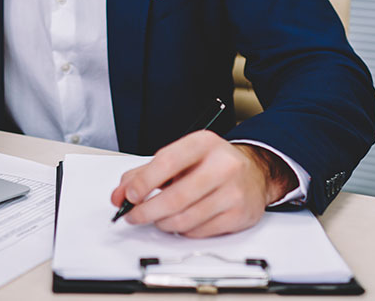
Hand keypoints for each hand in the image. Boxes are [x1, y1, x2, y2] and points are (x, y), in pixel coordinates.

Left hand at [109, 131, 295, 237]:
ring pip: (185, 218)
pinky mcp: (239, 215)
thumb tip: (119, 194)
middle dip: (147, 211)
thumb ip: (146, 173)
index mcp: (203, 143)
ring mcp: (233, 191)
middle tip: (133, 215)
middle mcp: (222, 165)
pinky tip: (180, 221)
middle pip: (176, 197)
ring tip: (156, 218)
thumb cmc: (212, 163)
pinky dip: (182, 230)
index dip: (144, 182)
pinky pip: (199, 231)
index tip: (129, 194)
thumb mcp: (181, 157)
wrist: (255, 172)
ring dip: (162, 223)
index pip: (168, 162)